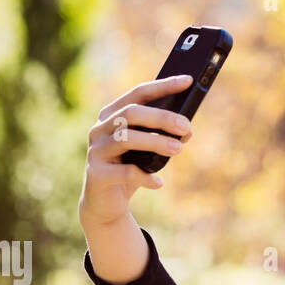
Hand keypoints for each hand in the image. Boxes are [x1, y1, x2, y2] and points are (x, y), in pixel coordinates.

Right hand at [78, 74, 193, 225]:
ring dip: (155, 142)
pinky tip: (158, 183)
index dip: (163, 86)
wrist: (105, 204)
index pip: (138, 93)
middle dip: (161, 117)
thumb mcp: (148, 152)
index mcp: (112, 115)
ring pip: (126, 138)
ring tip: (178, 149)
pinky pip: (124, 172)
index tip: (187, 80)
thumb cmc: (129, 170)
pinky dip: (144, 177)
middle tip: (186, 126)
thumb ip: (164, 137)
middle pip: (131, 113)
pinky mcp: (96, 174)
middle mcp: (100, 128)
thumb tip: (187, 130)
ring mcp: (96, 150)